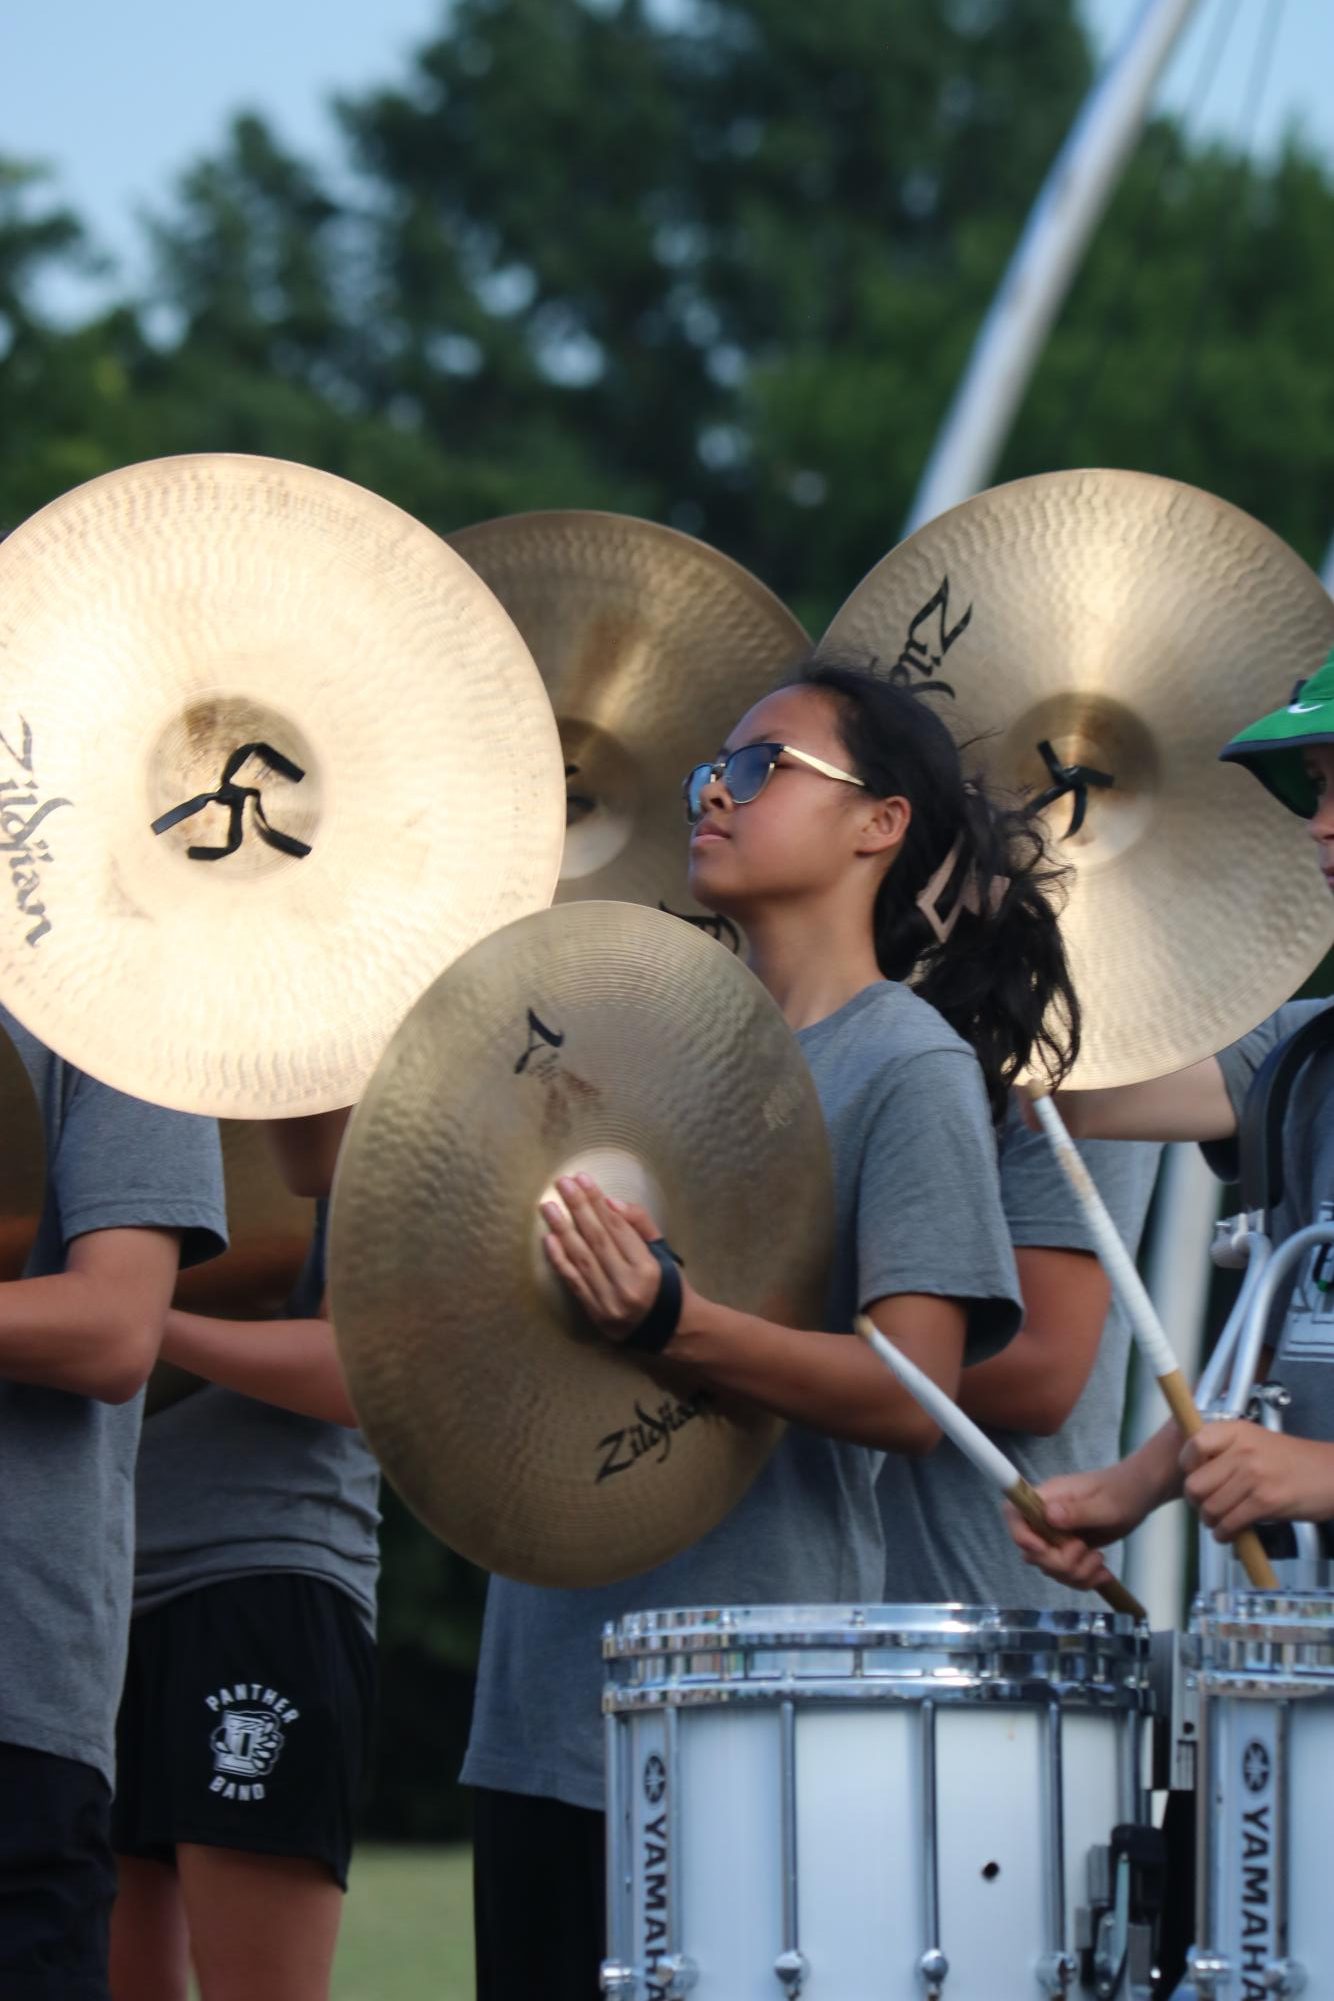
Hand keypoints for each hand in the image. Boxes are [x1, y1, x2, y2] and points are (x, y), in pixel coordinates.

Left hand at [540, 1174, 694, 1345]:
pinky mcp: (595, 1313)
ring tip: (548, 1206)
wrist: (672, 1331)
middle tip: (562, 1184)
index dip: (597, 1201)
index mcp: (647, 1267)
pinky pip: (573, 1281)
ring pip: (581, 1258)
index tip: (582, 1179)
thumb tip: (610, 1203)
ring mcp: (608, 1301)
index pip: (617, 1227)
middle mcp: (627, 1284)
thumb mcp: (663, 1251)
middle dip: (577, 1208)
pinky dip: (559, 1259)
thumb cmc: (668, 1285)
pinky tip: (548, 1239)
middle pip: (597, 1239)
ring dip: (561, 1229)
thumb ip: (640, 1224)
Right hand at [1003, 1462, 1149, 1595]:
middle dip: (1058, 1562)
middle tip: (1085, 1550)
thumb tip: (1049, 1515)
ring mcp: (1057, 1536)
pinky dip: (1083, 1580)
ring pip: (1049, 1568)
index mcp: (1048, 1498)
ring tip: (1099, 1559)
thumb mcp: (1105, 1505)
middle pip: (1032, 1552)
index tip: (1043, 1548)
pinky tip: (1103, 1572)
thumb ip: (1078, 1512)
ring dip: (1075, 1573)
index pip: (1014, 1514)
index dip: (1020, 1535)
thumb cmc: (1123, 1492)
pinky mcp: (1069, 1550)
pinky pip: (1065, 1575)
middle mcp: (1046, 1518)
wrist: (1138, 1494)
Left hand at [1181, 1423, 1333, 1541]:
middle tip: (1205, 1506)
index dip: (1187, 1466)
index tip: (1194, 1476)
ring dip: (1210, 1521)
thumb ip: (1226, 1450)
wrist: (1332, 1474)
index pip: (1194, 1444)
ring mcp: (1254, 1476)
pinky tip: (1229, 1533)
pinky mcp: (1266, 1501)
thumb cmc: (1293, 1461)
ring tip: (1218, 1522)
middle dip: (1196, 1502)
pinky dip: (1224, 1534)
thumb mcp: (1257, 1441)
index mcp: (1237, 1431)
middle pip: (1196, 1483)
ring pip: (1210, 1508)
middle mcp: (1243, 1450)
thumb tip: (1194, 1471)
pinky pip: (1230, 1523)